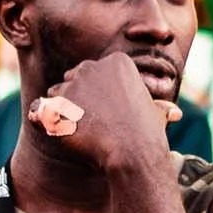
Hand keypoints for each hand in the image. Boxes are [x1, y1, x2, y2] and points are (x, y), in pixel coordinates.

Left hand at [29, 52, 176, 173]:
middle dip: (75, 100)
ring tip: (80, 129)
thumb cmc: (147, 134)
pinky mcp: (55, 105)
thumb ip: (159, 107)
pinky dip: (42, 120)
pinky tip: (55, 130)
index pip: (90, 73)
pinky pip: (39, 110)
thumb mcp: (157, 114)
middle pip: (70, 81)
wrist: (132, 152)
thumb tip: (174, 113)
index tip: (107, 112)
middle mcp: (90, 67)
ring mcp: (71, 85)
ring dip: (61, 112)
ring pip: (54, 96)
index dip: (94, 95)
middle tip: (91, 122)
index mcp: (115, 61)